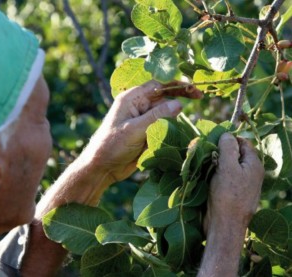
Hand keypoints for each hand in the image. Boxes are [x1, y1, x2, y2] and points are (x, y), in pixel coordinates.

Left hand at [86, 80, 201, 183]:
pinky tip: (180, 132)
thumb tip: (179, 104)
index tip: (193, 89)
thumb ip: (156, 116)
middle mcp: (138, 106)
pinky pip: (162, 127)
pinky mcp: (146, 133)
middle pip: (163, 98)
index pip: (157, 86)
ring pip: (165, 114)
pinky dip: (171, 129)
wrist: (102, 167)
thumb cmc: (112, 145)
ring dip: (175, 117)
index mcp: (131, 99)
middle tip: (200, 97)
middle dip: (179, 98)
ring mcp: (142, 120)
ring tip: (187, 121)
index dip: (176, 85)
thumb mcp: (134, 129)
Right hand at [197, 133, 263, 276]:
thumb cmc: (227, 196)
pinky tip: (205, 174)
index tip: (213, 141)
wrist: (224, 226)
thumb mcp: (228, 168)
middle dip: (219, 151)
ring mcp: (240, 183)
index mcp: (254, 165)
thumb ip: (228, 148)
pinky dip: (214, 173)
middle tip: (206, 153)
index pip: (243, 142)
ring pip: (226, 164)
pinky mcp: (230, 191)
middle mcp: (249, 173)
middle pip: (234, 153)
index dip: (228, 139)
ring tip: (204, 163)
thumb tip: (227, 134)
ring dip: (214, 162)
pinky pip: (223, 176)